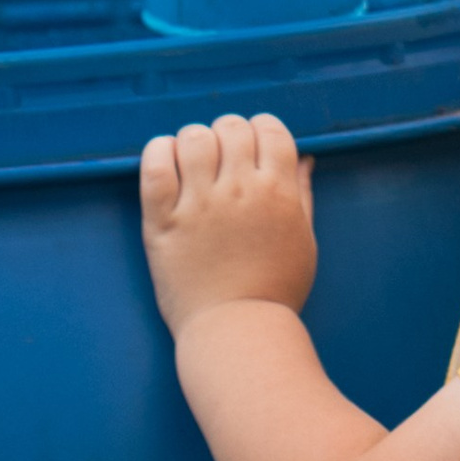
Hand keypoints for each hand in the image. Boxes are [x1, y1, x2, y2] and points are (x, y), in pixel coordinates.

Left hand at [139, 114, 317, 339]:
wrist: (237, 333)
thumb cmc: (275, 292)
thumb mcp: (304, 242)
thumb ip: (303, 195)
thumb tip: (304, 158)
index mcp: (278, 193)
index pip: (270, 129)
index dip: (262, 131)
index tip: (254, 149)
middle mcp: (239, 191)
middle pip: (231, 127)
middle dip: (229, 136)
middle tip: (223, 161)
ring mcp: (199, 204)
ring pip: (194, 137)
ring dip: (195, 142)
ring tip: (194, 165)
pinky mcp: (163, 220)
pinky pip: (155, 164)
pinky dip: (160, 151)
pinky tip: (167, 159)